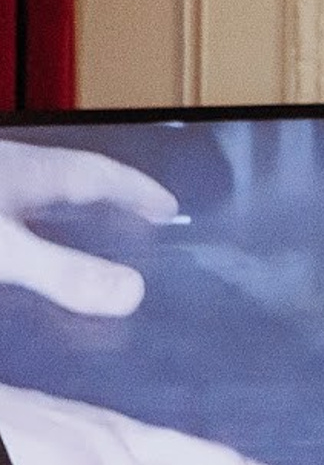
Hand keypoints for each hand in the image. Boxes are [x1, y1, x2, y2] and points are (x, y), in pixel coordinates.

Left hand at [0, 142, 182, 315]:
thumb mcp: (4, 250)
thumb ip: (64, 272)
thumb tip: (131, 293)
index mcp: (28, 172)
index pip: (99, 174)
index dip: (137, 190)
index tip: (167, 205)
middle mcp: (10, 171)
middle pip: (72, 178)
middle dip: (111, 196)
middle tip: (141, 214)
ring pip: (40, 191)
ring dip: (71, 209)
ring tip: (93, 229)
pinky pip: (15, 208)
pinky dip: (35, 226)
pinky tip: (32, 244)